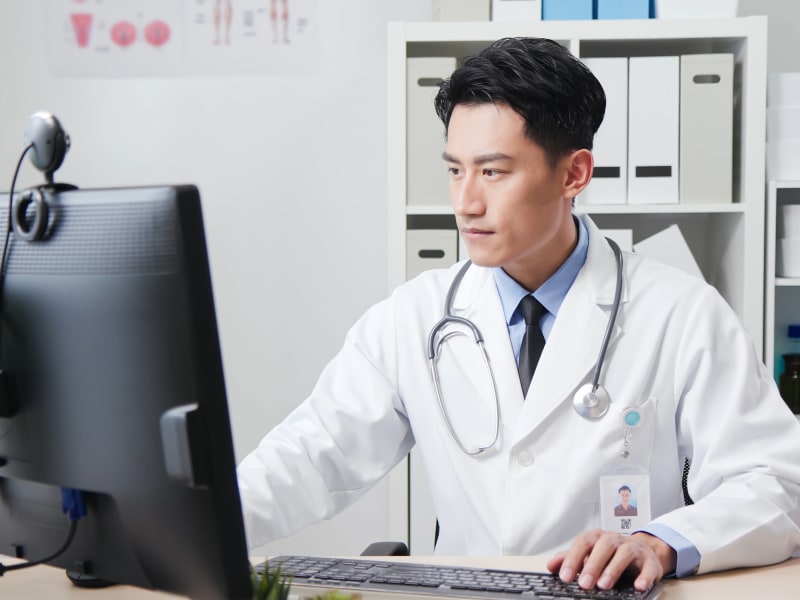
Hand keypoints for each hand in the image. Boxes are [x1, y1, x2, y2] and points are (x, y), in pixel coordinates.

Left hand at [545, 529, 675, 591]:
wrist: (642, 550)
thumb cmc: (611, 553)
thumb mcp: (589, 553)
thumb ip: (570, 558)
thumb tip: (550, 566)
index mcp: (597, 538)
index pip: (583, 543)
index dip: (573, 559)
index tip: (564, 577)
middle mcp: (615, 540)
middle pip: (603, 547)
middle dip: (592, 566)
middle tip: (584, 584)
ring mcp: (633, 549)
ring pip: (624, 554)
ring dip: (613, 569)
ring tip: (604, 586)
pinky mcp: (650, 561)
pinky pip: (649, 567)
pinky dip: (644, 577)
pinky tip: (638, 587)